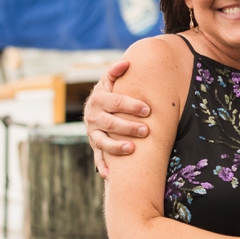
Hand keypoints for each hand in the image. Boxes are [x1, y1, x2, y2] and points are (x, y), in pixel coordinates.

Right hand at [84, 60, 149, 177]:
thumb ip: (116, 71)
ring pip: (103, 141)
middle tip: (146, 130)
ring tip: (132, 149)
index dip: (131, 105)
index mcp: (98, 98)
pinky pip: (98, 157)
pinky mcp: (94, 145)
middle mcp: (93, 116)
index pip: (115, 102)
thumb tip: (126, 62)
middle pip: (110, 123)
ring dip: (116, 146)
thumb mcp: (111, 80)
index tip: (147, 109)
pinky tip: (110, 176)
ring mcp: (92, 132)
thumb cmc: (111, 91)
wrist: (98, 105)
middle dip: (128, 127)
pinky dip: (103, 166)